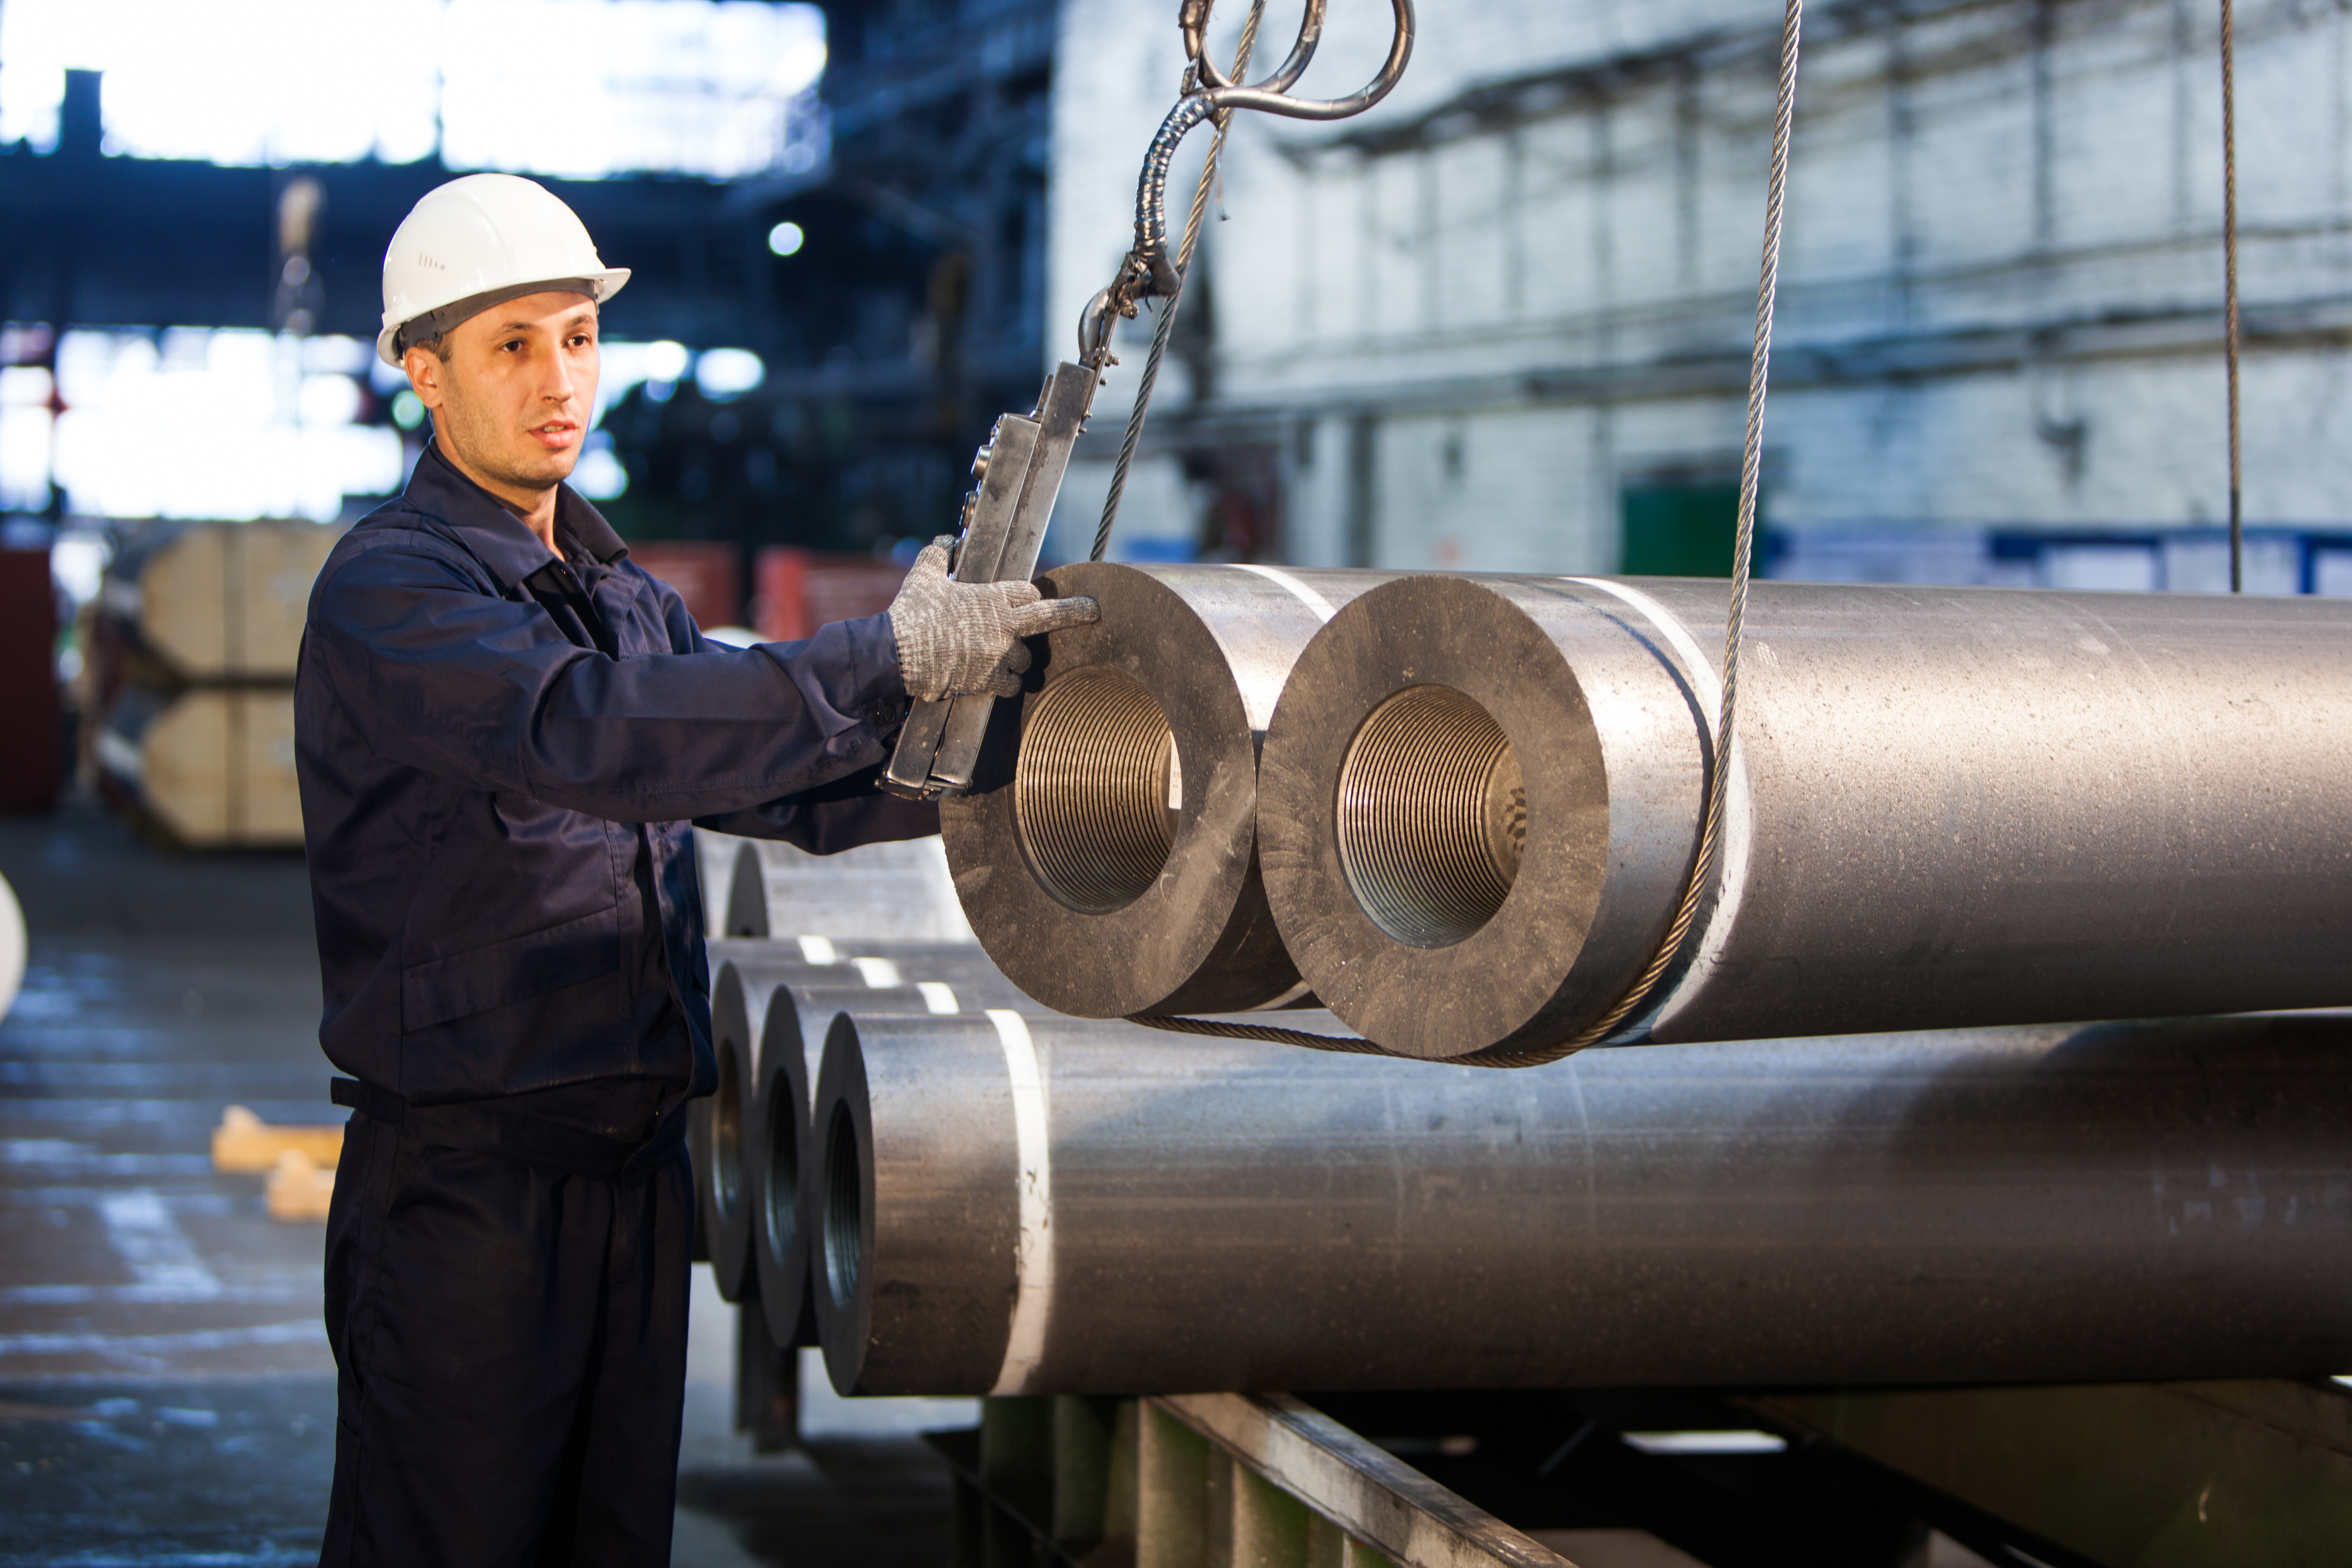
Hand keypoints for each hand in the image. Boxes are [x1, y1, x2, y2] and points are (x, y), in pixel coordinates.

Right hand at [888, 538, 1100, 701]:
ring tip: (995, 656)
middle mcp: (1004, 625)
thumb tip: (946, 543)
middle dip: (1074, 612)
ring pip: (1025, 659)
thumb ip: (938, 556)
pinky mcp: (988, 680)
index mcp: (993, 597)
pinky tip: (989, 679)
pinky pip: (1010, 684)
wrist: (896, 652)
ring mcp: (999, 654)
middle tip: (1091, 610)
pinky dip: (1003, 682)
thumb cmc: (910, 613)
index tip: (1027, 600)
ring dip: (1015, 658)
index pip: (1029, 592)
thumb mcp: (924, 576)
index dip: (1027, 595)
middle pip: (1049, 617)